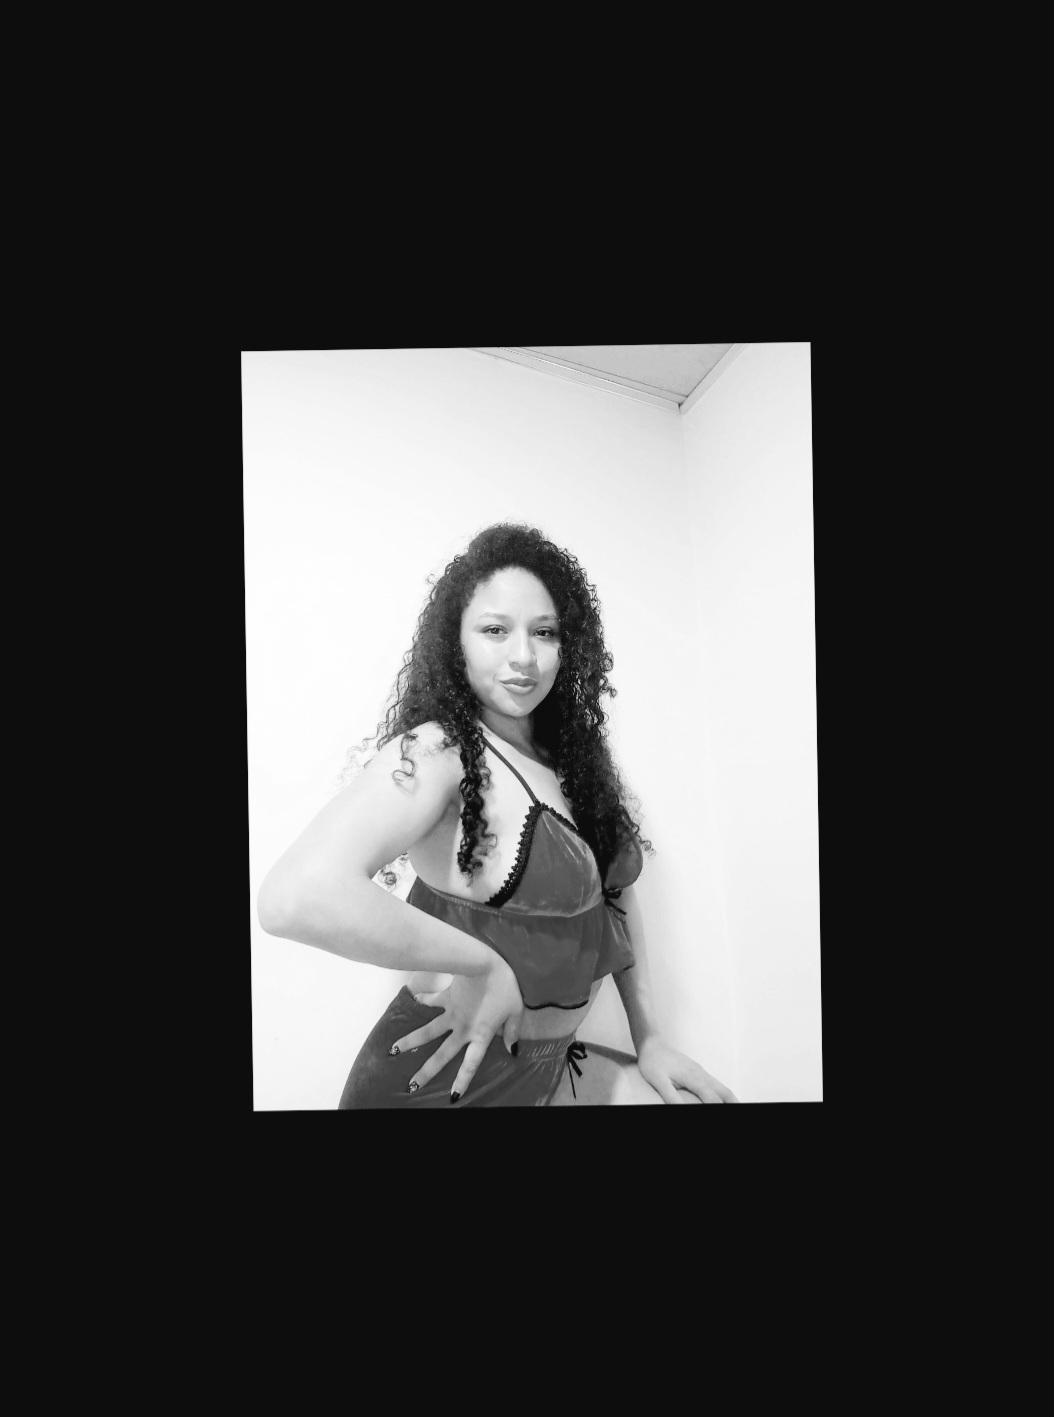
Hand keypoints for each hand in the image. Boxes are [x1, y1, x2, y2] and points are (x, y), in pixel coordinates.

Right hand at [392, 956, 523, 1102]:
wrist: (486, 964)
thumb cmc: (505, 987)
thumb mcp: (516, 1011)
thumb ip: (512, 1032)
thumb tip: (512, 1050)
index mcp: (480, 1035)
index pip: (471, 1063)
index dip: (462, 1080)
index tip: (453, 1097)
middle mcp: (462, 1029)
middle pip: (442, 1055)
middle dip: (426, 1071)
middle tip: (412, 1085)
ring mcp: (452, 1014)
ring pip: (428, 1032)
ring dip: (411, 1041)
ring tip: (393, 1051)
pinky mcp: (446, 998)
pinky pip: (431, 1001)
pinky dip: (422, 999)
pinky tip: (411, 997)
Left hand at [636, 1036, 739, 1103]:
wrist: (652, 1044)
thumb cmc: (652, 1062)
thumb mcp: (658, 1081)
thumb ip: (671, 1096)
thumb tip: (681, 1109)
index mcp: (693, 1076)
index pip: (711, 1098)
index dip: (718, 1108)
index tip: (724, 1116)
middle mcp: (701, 1074)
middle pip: (724, 1092)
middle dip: (733, 1103)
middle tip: (739, 1109)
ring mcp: (701, 1072)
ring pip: (722, 1088)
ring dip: (731, 1099)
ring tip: (736, 1106)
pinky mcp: (698, 1072)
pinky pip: (716, 1085)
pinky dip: (724, 1095)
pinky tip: (722, 1101)